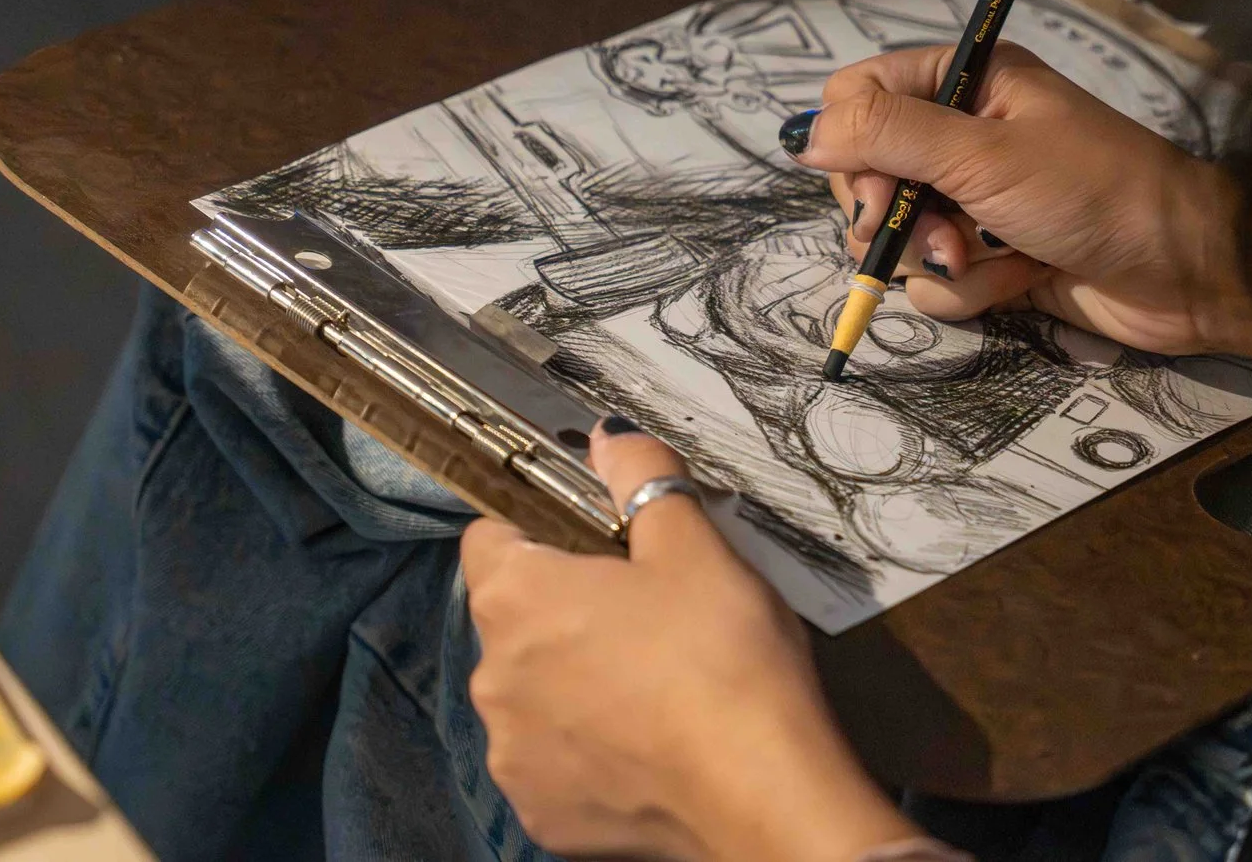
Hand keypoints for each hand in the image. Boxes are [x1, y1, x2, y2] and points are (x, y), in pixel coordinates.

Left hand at [461, 423, 919, 861]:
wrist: (763, 794)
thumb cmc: (724, 656)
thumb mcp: (694, 544)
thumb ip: (642, 478)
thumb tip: (607, 435)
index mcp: (517, 598)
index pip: (489, 539)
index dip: (539, 530)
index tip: (594, 545)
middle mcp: (492, 678)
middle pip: (514, 621)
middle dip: (565, 612)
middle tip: (647, 616)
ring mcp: (512, 756)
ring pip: (531, 696)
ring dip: (572, 685)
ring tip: (653, 687)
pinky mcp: (541, 816)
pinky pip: (553, 764)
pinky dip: (588, 752)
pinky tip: (647, 747)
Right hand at [791, 44, 1251, 360]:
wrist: (1185, 272)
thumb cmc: (1094, 192)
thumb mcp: (983, 155)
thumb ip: (890, 137)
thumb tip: (807, 135)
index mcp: (968, 82)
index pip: (862, 96)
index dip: (852, 144)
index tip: (872, 187)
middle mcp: (967, 135)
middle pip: (870, 173)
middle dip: (894, 216)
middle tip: (936, 235)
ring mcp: (980, 200)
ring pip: (901, 237)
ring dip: (938, 260)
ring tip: (986, 261)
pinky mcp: (995, 257)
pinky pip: (940, 280)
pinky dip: (973, 290)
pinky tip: (1020, 281)